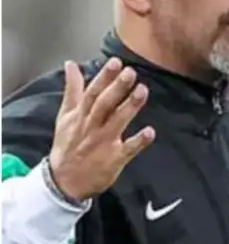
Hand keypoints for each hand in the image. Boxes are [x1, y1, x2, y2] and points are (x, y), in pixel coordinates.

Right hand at [49, 58, 154, 200]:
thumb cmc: (67, 145)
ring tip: (143, 91)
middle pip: (104, 104)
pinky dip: (139, 141)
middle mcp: (91, 127)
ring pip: (117, 122)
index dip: (104, 77)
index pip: (92, 92)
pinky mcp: (114, 159)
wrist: (64, 180)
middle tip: (131, 72)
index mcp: (80, 115)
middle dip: (117, 88)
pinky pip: (128, 149)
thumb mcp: (65, 116)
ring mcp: (103, 143)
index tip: (116, 62)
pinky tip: (150, 132)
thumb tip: (71, 65)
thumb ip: (72, 90)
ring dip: (130, 107)